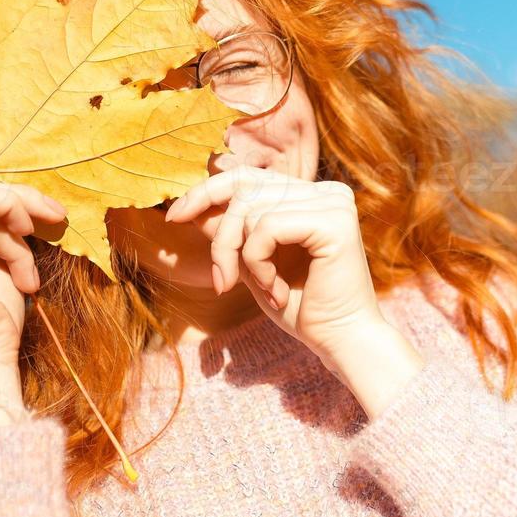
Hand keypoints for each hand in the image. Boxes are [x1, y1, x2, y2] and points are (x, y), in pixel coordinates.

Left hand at [164, 164, 421, 406]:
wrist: (341, 340)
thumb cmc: (301, 306)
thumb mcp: (253, 264)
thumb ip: (231, 232)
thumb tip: (193, 204)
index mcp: (312, 196)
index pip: (248, 176)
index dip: (207, 191)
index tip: (175, 217)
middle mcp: (327, 191)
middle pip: (244, 191)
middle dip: (222, 238)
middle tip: (223, 280)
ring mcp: (333, 203)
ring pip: (251, 210)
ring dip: (241, 257)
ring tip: (263, 289)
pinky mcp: (334, 221)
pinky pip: (267, 227)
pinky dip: (258, 262)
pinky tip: (274, 289)